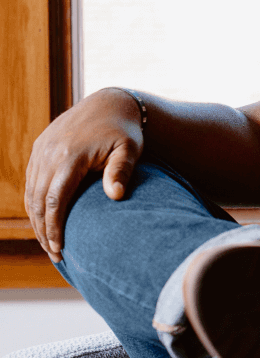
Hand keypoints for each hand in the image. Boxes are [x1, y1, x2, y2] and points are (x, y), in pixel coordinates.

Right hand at [24, 88, 143, 262]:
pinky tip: (44, 219)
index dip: (55, 227)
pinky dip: (35, 202)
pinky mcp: (40, 147)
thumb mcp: (130, 149)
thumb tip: (115, 196)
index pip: (55, 200)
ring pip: (31, 192)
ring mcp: (41, 149)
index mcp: (69, 156)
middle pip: (38, 200)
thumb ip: (121, 171)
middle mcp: (49, 153)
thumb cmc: (125, 131)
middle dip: (44, 230)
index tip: (60, 249)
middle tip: (55, 254)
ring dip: (37, 219)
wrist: (110, 103)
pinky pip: (32, 180)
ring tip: (49, 243)